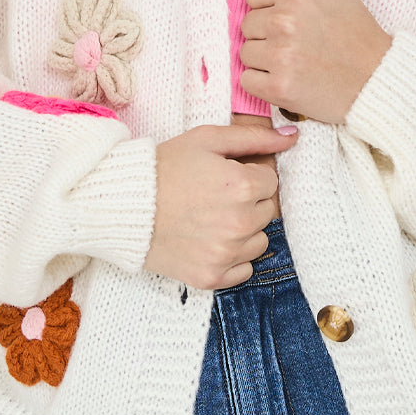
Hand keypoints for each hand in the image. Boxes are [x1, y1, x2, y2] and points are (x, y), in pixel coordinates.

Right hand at [146, 122, 298, 289]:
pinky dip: (233, 257)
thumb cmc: (165, 167)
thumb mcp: (207, 139)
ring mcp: (226, 254)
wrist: (123, 204)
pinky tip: (209, 240)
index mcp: (243, 186)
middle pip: (267, 210)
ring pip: (259, 241)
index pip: (271, 181)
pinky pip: (244, 269)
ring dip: (244, 230)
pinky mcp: (211, 277)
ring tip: (211, 218)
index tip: (225, 175)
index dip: (249, 174)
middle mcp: (240, 224)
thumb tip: (292, 137)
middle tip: (215, 195)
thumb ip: (254, 138)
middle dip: (249, 201)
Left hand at [237, 0, 391, 123]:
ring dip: (266, 59)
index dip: (272, 8)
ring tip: (298, 60)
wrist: (377, 77)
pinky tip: (290, 79)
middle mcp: (284, 20)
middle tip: (301, 42)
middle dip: (269, 33)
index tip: (297, 20)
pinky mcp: (279, 87)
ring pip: (246, 52)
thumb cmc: (355, 28)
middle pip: (247, 24)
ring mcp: (281, 55)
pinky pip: (247, 80)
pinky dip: (264, 83)